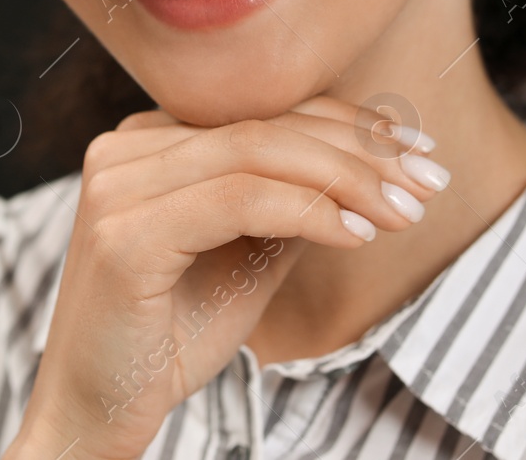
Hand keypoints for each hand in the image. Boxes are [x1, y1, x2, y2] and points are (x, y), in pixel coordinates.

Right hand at [4, 96, 445, 459]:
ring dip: (348, 179)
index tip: (419, 153)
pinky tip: (358, 233)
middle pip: (266, 126)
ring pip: (257, 153)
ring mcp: (117, 185)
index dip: (350, 125)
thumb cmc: (170, 337)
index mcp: (148, 142)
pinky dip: (308, 210)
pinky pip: (237, 199)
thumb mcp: (247, 254)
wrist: (95, 413)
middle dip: (362, 151)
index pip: (265, 112)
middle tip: (430, 182)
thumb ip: (290, 202)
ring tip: (406, 212)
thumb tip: (371, 165)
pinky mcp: (122, 232)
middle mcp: (125, 148)